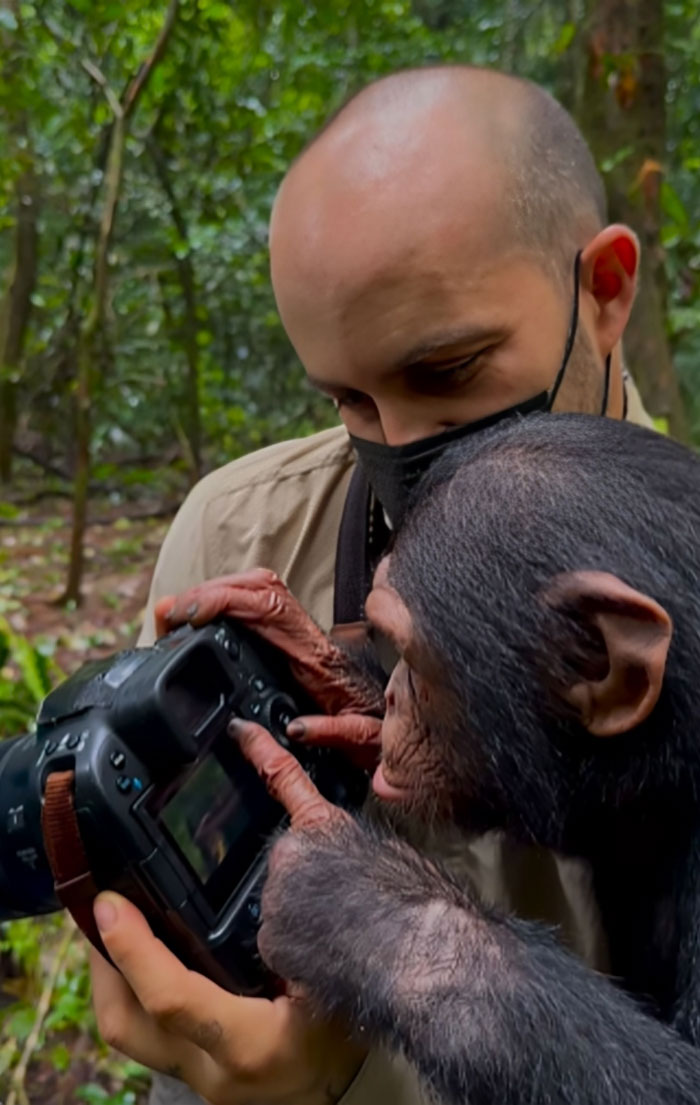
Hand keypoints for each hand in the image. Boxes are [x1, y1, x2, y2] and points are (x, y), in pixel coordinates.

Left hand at [90, 894, 365, 1104]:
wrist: (353, 1091)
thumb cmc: (349, 1028)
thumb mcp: (335, 981)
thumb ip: (301, 938)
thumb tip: (268, 879)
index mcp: (249, 1045)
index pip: (171, 999)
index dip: (134, 949)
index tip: (111, 903)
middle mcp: (212, 1071)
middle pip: (126, 1023)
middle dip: (101, 962)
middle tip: (99, 906)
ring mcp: (199, 1079)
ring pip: (128, 1033)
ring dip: (110, 976)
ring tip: (110, 924)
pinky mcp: (195, 1074)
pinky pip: (145, 1034)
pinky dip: (133, 990)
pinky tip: (141, 954)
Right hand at [155, 569, 383, 768]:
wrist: (384, 723)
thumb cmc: (371, 728)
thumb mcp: (360, 737)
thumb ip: (337, 731)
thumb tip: (298, 729)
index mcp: (316, 653)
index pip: (269, 607)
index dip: (228, 601)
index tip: (192, 613)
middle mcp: (305, 635)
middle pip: (258, 586)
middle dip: (210, 590)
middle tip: (170, 611)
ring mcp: (296, 633)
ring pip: (255, 589)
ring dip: (214, 593)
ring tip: (176, 612)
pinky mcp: (286, 640)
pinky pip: (254, 607)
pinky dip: (224, 605)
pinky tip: (199, 619)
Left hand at [234, 718, 458, 1019]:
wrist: (422, 948)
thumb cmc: (421, 903)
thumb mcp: (384, 854)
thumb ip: (344, 851)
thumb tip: (338, 870)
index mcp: (324, 823)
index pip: (282, 775)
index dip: (257, 748)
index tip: (238, 731)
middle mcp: (291, 853)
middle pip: (286, 869)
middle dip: (306, 888)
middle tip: (345, 910)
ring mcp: (276, 896)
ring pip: (282, 912)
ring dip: (306, 925)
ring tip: (349, 938)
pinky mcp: (271, 938)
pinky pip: (280, 948)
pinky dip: (299, 957)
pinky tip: (334, 959)